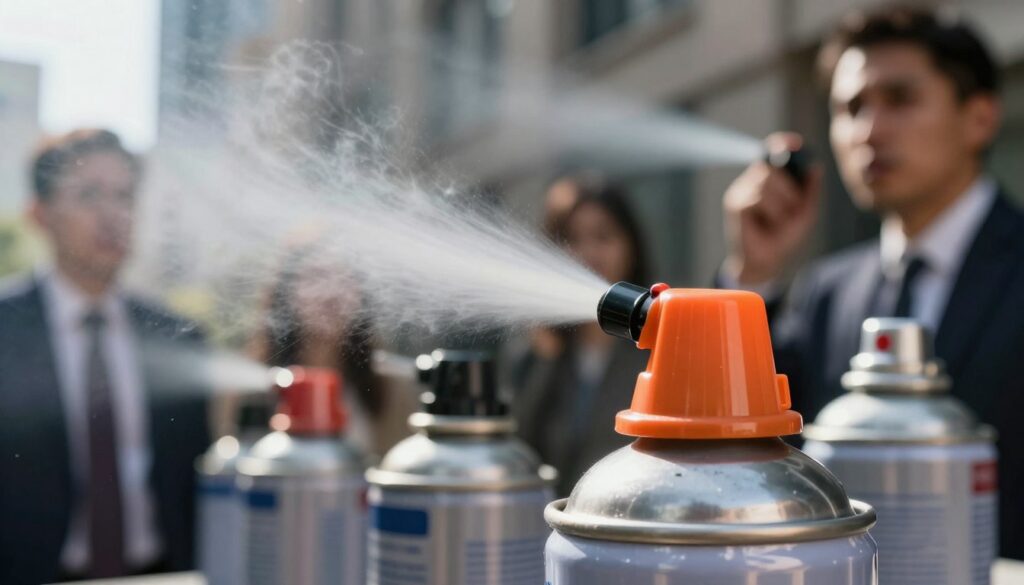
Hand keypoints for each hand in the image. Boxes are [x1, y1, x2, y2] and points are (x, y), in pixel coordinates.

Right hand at [723, 133, 821, 284]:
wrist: (766, 261)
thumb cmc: (783, 236)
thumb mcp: (805, 211)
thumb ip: (810, 190)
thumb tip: (816, 167)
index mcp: (768, 180)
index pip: (771, 152)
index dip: (781, 144)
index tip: (795, 143)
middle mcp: (752, 181)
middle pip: (769, 166)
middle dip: (788, 187)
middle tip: (793, 206)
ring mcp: (741, 191)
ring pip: (766, 183)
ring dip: (782, 203)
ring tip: (780, 221)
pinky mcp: (735, 204)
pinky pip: (757, 198)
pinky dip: (770, 212)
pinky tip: (768, 225)